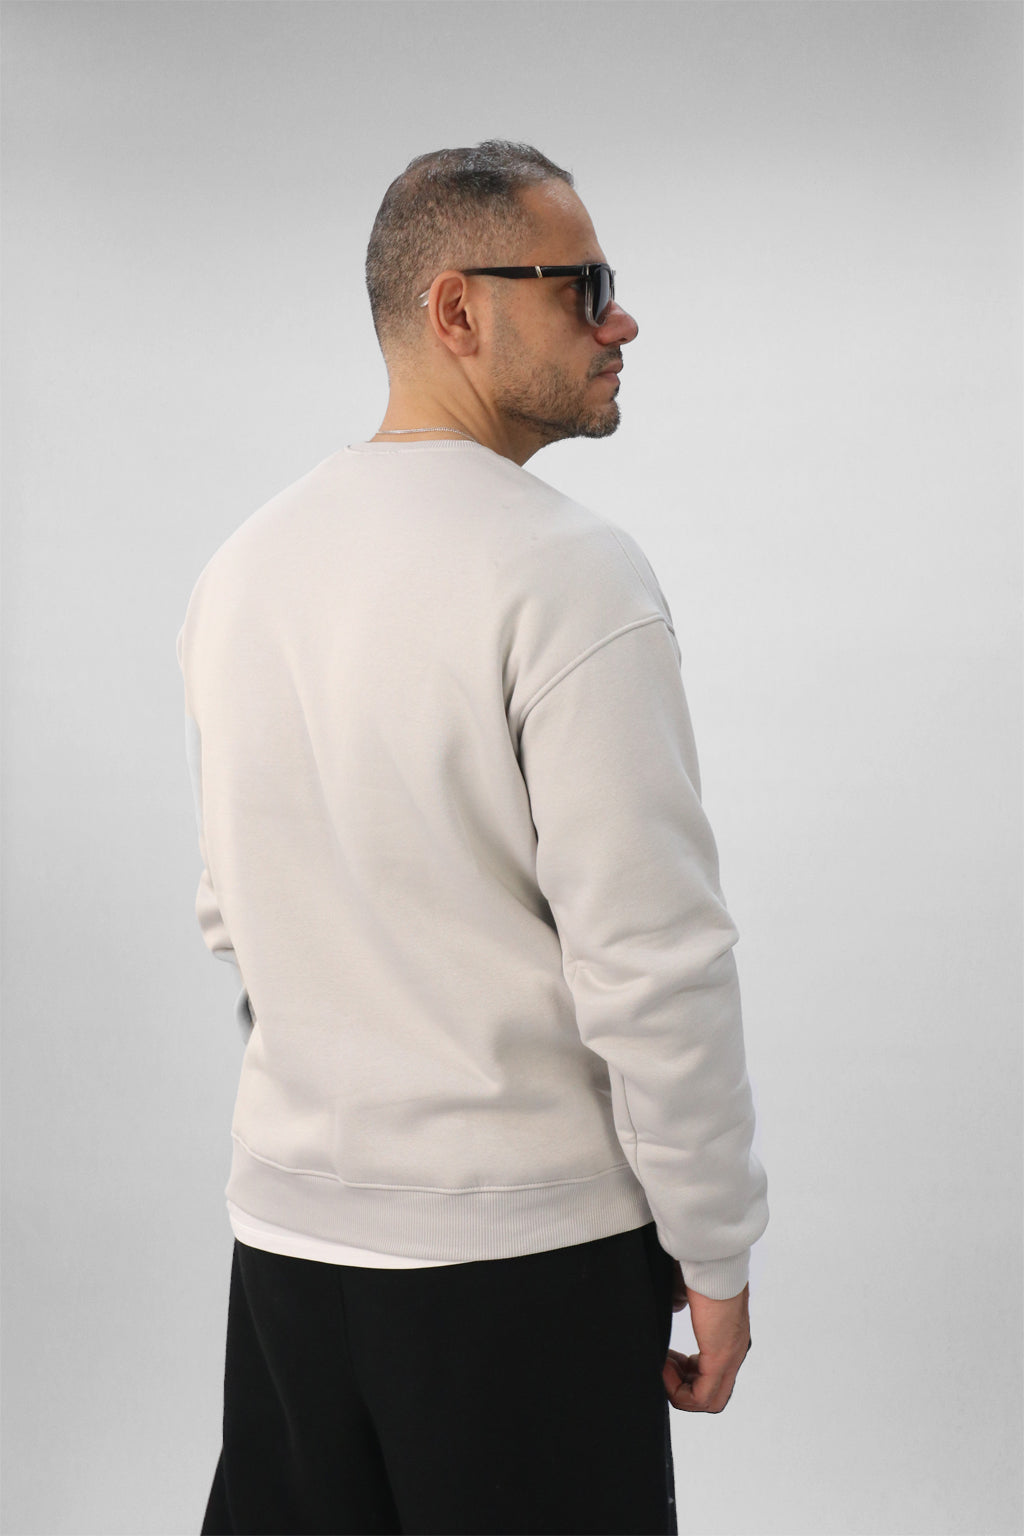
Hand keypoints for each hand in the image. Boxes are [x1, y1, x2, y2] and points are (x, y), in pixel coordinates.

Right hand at [663, 1270, 751, 1413]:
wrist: (714, 1259)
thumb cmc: (701, 1268)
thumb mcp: (688, 1290)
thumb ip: (682, 1301)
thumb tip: (674, 1305)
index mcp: (729, 1338)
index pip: (713, 1378)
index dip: (685, 1375)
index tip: (667, 1357)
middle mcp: (734, 1353)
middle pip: (712, 1397)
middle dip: (682, 1387)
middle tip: (664, 1364)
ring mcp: (730, 1357)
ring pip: (709, 1402)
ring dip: (680, 1391)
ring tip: (663, 1365)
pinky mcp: (721, 1357)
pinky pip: (702, 1396)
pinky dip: (679, 1390)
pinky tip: (663, 1364)